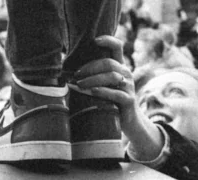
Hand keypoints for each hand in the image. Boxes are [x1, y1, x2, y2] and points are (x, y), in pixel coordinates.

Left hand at [72, 35, 162, 159]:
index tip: (95, 40)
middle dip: (91, 67)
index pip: (117, 48)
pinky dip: (102, 92)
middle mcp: (126, 74)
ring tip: (79, 85)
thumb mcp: (103, 86)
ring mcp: (128, 87)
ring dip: (93, 79)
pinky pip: (115, 93)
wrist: (128, 120)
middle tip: (76, 74)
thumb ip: (93, 77)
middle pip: (109, 63)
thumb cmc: (109, 101)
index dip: (108, 41)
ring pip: (111, 77)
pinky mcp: (128, 100)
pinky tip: (92, 92)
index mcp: (120, 67)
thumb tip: (68, 73)